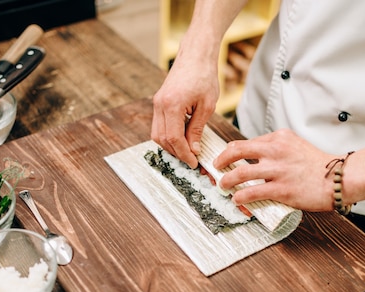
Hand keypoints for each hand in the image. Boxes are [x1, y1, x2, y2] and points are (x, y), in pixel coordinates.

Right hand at [151, 51, 218, 167]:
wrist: (195, 55)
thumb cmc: (204, 76)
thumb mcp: (207, 105)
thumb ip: (197, 129)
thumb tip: (194, 149)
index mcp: (172, 105)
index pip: (174, 139)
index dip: (184, 154)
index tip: (194, 162)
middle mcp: (160, 105)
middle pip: (162, 139)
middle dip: (176, 152)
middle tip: (191, 159)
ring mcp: (157, 103)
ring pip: (157, 134)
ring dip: (171, 145)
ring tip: (187, 150)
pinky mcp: (159, 102)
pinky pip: (159, 125)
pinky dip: (168, 135)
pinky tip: (182, 137)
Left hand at [213, 129, 335, 211]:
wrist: (339, 178)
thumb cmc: (319, 166)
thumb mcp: (296, 146)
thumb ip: (278, 149)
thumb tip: (258, 159)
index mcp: (279, 138)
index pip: (247, 142)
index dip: (231, 151)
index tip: (225, 157)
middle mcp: (276, 151)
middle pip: (237, 151)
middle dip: (221, 160)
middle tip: (216, 167)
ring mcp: (277, 170)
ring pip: (240, 173)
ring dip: (227, 180)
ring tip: (223, 186)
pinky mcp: (281, 189)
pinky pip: (252, 193)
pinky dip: (240, 197)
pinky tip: (237, 200)